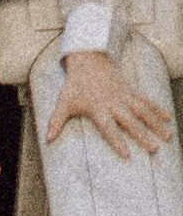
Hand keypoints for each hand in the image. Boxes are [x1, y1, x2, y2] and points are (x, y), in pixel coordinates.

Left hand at [47, 46, 174, 159]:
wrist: (88, 61)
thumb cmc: (75, 86)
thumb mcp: (63, 103)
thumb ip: (56, 122)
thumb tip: (48, 140)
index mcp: (99, 109)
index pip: (109, 129)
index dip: (117, 141)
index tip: (127, 154)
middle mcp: (115, 104)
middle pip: (131, 122)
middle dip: (143, 136)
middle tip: (154, 149)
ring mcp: (125, 96)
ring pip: (143, 111)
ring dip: (156, 124)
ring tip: (168, 136)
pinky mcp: (131, 90)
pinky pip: (146, 101)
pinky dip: (157, 109)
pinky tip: (168, 118)